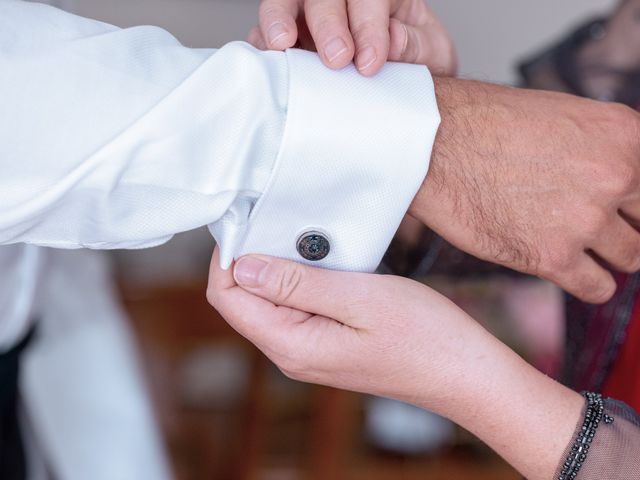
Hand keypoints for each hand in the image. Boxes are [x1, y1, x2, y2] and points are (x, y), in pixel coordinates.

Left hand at [207, 249, 583, 479]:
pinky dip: (302, 277)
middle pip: (244, 298)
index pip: (227, 298)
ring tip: (311, 240)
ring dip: (282, 266)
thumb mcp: (359, 299)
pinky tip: (326, 261)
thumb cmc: (422, 336)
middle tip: (286, 222)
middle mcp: (291, 352)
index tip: (250, 220)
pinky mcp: (325, 341)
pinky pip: (296, 304)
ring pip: (270, 299)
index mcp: (291, 345)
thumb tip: (241, 267)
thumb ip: (297, 284)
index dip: (228, 256)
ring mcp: (308, 348)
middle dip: (256, 256)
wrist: (463, 371)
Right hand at [248, 0, 456, 75]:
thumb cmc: (417, 65)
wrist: (403, 90)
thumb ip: (416, 45)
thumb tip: (391, 41)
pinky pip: (266, 29)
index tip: (371, 63)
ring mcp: (311, 14)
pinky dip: (262, 41)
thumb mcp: (431, 55)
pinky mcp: (288, 36)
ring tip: (282, 44)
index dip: (369, 26)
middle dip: (329, 24)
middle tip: (337, 60)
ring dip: (281, 19)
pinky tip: (267, 55)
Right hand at [410, 77, 639, 302]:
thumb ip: (602, 148)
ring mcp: (585, 220)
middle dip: (627, 227)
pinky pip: (598, 288)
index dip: (634, 201)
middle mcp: (616, 178)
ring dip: (608, 256)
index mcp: (625, 136)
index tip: (625, 212)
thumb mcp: (564, 115)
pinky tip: (569, 268)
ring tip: (581, 247)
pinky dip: (589, 282)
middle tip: (602, 228)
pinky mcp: (551, 257)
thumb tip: (615, 176)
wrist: (432, 142)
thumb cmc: (483, 123)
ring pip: (631, 258)